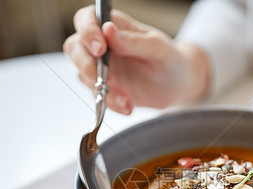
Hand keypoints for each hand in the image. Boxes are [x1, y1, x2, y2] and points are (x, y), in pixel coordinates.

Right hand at [63, 6, 208, 113]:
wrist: (177, 86)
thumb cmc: (169, 59)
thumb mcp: (158, 48)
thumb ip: (133, 41)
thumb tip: (108, 30)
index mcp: (115, 26)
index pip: (87, 19)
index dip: (87, 31)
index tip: (100, 48)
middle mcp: (102, 45)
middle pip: (75, 47)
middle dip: (86, 65)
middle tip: (108, 80)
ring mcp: (100, 67)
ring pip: (83, 75)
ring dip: (102, 89)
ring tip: (126, 98)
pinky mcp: (103, 88)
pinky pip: (96, 96)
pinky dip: (109, 103)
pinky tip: (127, 106)